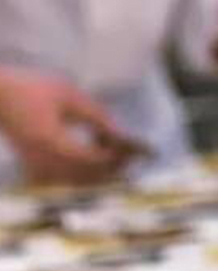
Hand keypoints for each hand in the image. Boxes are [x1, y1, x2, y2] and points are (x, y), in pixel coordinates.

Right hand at [0, 70, 136, 184]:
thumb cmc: (31, 88)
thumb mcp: (68, 94)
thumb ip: (96, 115)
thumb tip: (121, 136)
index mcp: (51, 141)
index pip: (92, 159)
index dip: (115, 157)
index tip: (134, 151)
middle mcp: (43, 160)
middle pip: (88, 175)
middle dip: (112, 168)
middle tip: (132, 158)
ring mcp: (37, 167)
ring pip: (78, 182)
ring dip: (100, 173)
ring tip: (116, 157)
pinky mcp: (34, 169)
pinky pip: (65, 180)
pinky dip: (84, 175)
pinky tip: (94, 160)